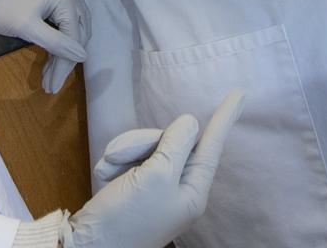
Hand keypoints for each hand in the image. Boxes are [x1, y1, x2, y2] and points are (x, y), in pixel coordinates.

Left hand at [0, 0, 87, 93]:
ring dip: (62, 55)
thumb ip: (55, 42)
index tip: (54, 86)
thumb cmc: (3, 8)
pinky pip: (66, 26)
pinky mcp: (60, 1)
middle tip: (51, 84)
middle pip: (77, 34)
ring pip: (74, 32)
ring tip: (50, 77)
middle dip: (64, 61)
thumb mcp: (27, 28)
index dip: (65, 63)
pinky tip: (51, 62)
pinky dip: (59, 44)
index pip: (73, 36)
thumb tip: (82, 57)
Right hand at [65, 90, 244, 247]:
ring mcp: (156, 187)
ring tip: (110, 169)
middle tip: (119, 157)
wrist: (85, 246)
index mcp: (192, 192)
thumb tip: (190, 123)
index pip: (211, 146)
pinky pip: (131, 157)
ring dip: (126, 152)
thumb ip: (176, 146)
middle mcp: (178, 189)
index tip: (241, 93)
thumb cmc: (126, 218)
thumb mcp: (155, 178)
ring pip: (148, 146)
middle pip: (172, 142)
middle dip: (144, 141)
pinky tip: (105, 175)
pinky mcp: (135, 185)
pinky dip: (117, 162)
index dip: (225, 118)